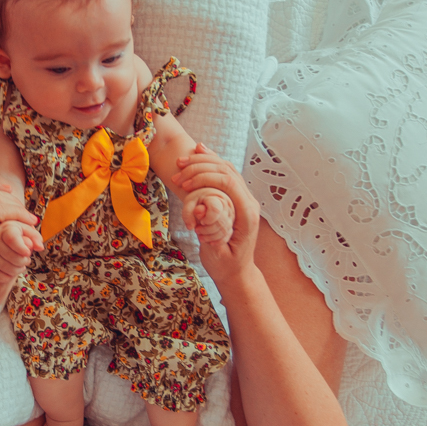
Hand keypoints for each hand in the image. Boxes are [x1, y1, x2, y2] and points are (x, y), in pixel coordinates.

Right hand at [0, 218, 43, 281]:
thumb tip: (40, 247)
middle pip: (7, 254)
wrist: (7, 240)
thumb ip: (35, 237)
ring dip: (15, 269)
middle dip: (21, 260)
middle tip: (27, 260)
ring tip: (22, 266)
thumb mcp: (29, 232)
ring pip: (1, 264)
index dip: (21, 248)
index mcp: (6, 228)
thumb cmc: (20, 235)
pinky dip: (5, 276)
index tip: (27, 253)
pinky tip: (12, 272)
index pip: (11, 238)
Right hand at [174, 144, 259, 285]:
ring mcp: (244, 198)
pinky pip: (225, 174)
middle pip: (227, 170)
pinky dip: (210, 163)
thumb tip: (200, 210)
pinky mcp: (237, 198)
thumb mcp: (217, 255)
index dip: (204, 177)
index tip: (184, 184)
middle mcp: (249, 202)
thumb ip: (210, 233)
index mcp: (247, 214)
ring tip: (181, 162)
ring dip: (203, 162)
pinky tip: (199, 152)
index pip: (228, 182)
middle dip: (200, 166)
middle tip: (178, 173)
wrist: (238, 273)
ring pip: (227, 168)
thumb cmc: (225, 266)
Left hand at [181, 186, 234, 244]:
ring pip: (224, 231)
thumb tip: (190, 227)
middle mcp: (227, 207)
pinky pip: (227, 235)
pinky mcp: (230, 224)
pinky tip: (209, 242)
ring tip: (200, 236)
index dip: (207, 218)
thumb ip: (187, 213)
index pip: (215, 210)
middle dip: (206, 230)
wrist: (205, 199)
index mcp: (217, 198)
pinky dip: (218, 241)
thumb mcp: (188, 203)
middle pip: (220, 223)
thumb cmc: (196, 200)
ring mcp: (230, 216)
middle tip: (196, 230)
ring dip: (211, 237)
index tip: (200, 221)